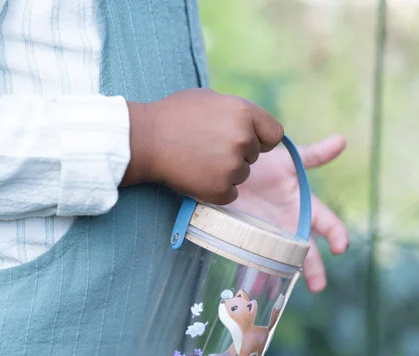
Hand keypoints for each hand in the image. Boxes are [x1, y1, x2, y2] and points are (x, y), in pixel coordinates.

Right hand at [123, 88, 283, 204]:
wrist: (145, 141)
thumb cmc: (172, 116)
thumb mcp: (208, 99)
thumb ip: (235, 111)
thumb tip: (251, 123)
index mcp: (244, 112)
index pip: (274, 134)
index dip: (259, 139)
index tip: (243, 141)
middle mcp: (243, 139)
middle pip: (254, 157)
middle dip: (235, 155)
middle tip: (206, 149)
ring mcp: (233, 166)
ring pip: (241, 176)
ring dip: (224, 173)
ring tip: (197, 161)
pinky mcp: (220, 190)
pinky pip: (229, 194)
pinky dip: (215, 190)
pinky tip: (196, 176)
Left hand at [230, 135, 349, 292]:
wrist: (229, 169)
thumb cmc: (261, 163)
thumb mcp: (287, 160)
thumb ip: (314, 154)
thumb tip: (342, 140)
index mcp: (304, 206)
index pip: (327, 223)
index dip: (336, 234)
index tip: (340, 247)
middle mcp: (290, 224)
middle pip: (306, 250)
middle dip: (313, 268)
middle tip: (318, 286)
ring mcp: (270, 234)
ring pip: (284, 260)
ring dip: (288, 276)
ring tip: (286, 295)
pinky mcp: (249, 239)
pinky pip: (256, 259)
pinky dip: (259, 272)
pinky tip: (260, 286)